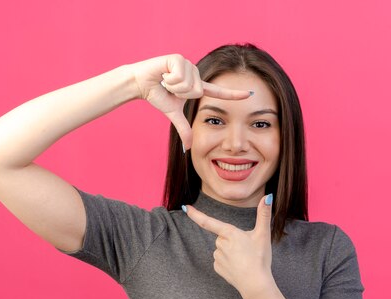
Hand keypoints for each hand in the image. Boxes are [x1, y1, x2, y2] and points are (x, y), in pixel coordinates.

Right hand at [128, 54, 251, 149]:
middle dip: (180, 94)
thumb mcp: (174, 113)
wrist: (140, 83)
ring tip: (166, 81)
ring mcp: (188, 64)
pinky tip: (163, 74)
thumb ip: (184, 129)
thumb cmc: (158, 95)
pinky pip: (180, 76)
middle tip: (169, 88)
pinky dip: (168, 79)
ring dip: (173, 87)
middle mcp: (196, 74)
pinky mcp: (179, 58)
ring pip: (189, 85)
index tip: (250, 94)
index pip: (218, 92)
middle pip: (198, 92)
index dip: (234, 94)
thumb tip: (188, 148)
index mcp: (197, 86)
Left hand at [184, 195, 275, 298]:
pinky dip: (229, 262)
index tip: (185, 207)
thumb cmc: (260, 258)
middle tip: (248, 249)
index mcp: (229, 233)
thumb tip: (268, 196)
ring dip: (232, 251)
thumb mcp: (263, 234)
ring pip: (222, 249)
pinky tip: (239, 267)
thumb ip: (264, 214)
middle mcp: (220, 244)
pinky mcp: (217, 268)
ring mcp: (217, 257)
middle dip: (233, 240)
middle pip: (223, 236)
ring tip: (245, 259)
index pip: (208, 221)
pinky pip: (221, 260)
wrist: (256, 284)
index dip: (195, 214)